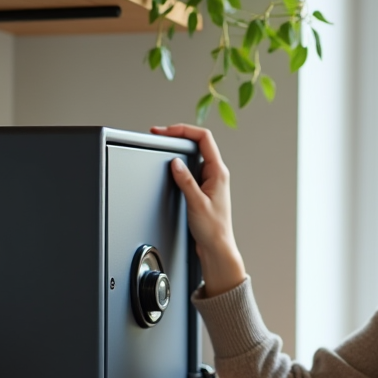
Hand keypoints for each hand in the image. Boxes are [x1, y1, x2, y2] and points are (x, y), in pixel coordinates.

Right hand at [150, 124, 245, 296]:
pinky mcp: (203, 188)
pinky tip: (170, 165)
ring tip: (163, 143)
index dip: (184, 129)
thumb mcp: (196, 203)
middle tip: (160, 133)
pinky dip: (179, 162)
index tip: (166, 131)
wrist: (217, 248)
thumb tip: (175, 163)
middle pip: (198, 142)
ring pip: (194, 154)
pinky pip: (191, 167)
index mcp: (218, 172)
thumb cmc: (213, 229)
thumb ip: (186, 181)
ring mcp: (209, 180)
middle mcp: (215, 173)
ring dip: (178, 147)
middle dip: (178, 134)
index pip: (203, 138)